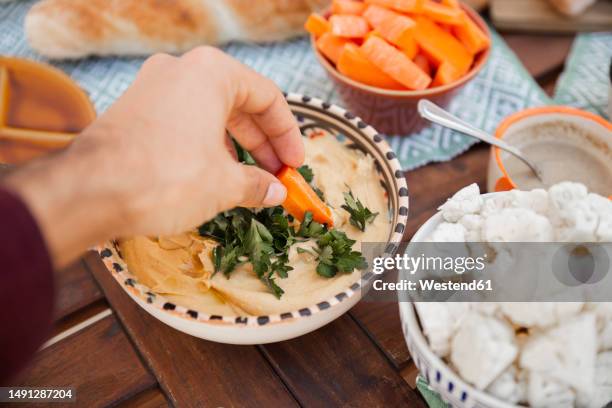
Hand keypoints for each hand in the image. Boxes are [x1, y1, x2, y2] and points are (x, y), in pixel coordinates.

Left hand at [3, 47, 303, 266]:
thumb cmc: (164, 178)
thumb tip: (274, 192)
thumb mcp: (224, 184)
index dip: (288, 135)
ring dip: (234, 147)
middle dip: (262, 143)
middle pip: (238, 104)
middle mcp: (179, 70)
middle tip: (277, 173)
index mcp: (211, 73)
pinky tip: (212, 176)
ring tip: (247, 180)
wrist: (90, 192)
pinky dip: (204, 147)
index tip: (295, 164)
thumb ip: (257, 184)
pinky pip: (182, 123)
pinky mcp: (133, 111)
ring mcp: (151, 88)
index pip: (267, 98)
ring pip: (208, 115)